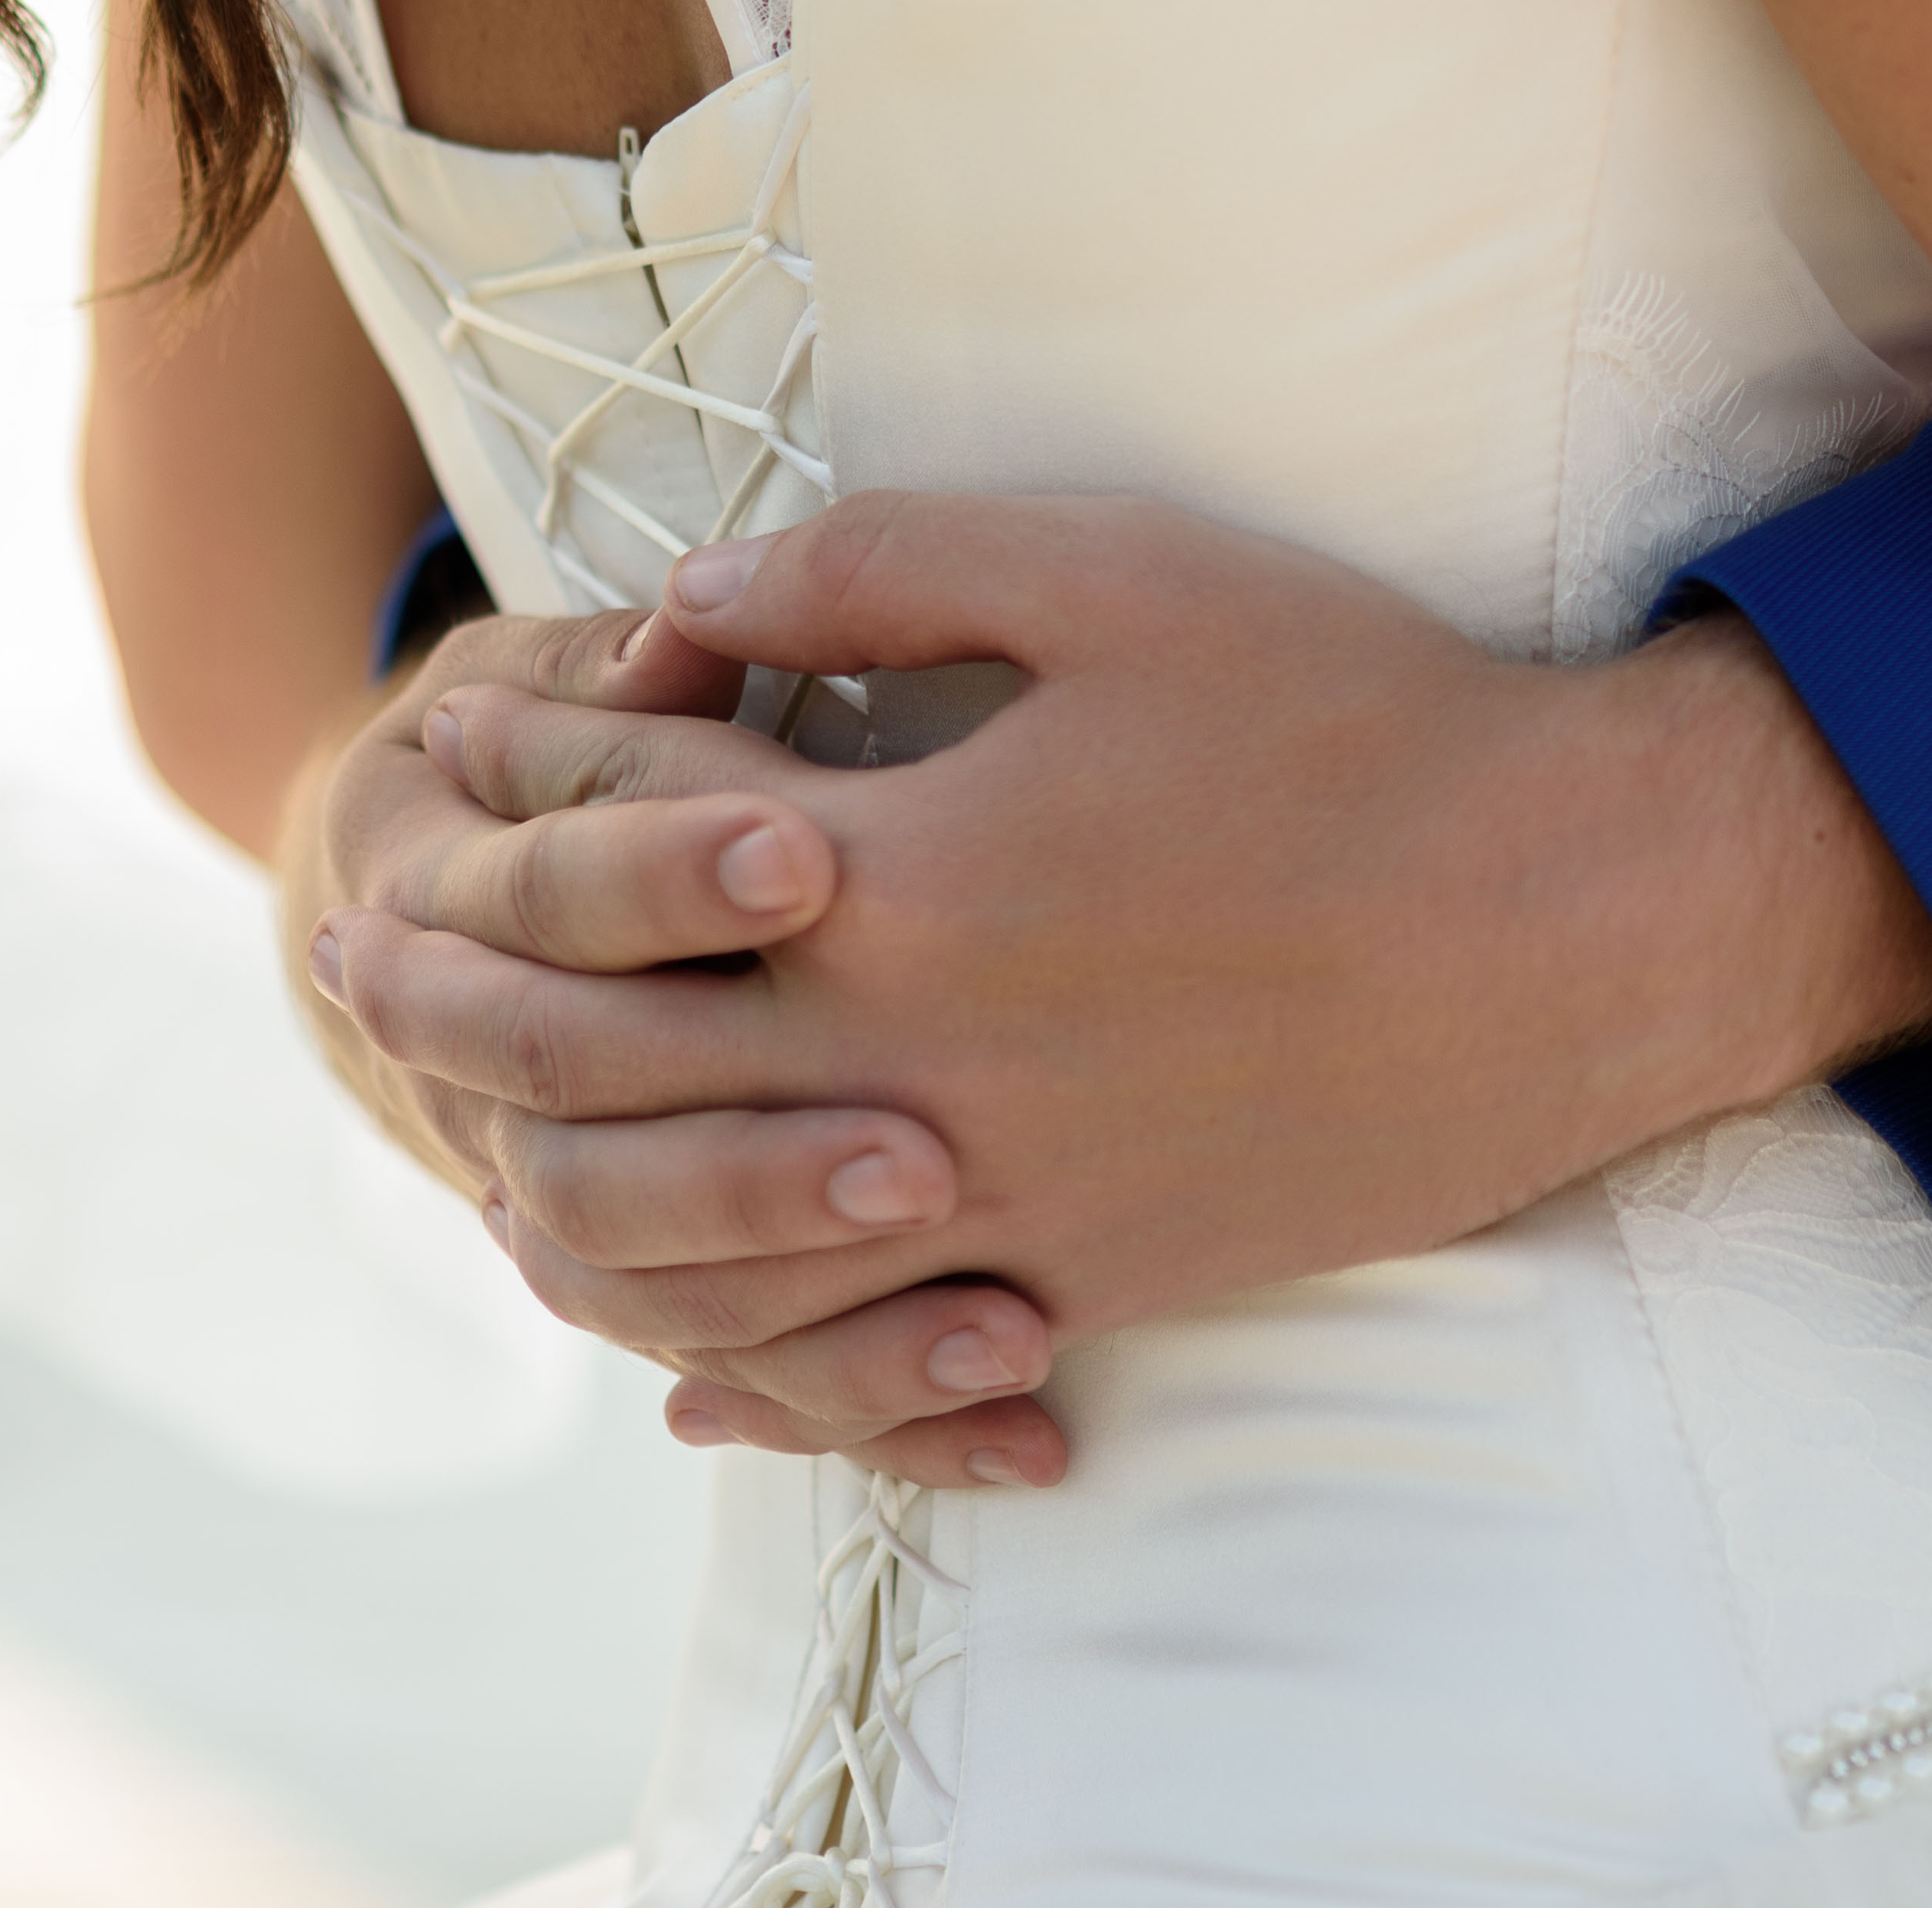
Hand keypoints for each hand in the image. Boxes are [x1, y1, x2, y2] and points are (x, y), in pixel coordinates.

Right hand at [285, 607, 1069, 1485]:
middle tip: (928, 1156)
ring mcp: (572, 1194)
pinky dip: (884, 1414)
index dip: (665, 866)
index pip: (545, 901)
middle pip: (598, 1159)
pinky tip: (1027, 1422)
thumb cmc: (535, 735)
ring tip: (1003, 1317)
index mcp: (444, 880)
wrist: (397, 894)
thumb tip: (694, 626)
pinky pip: (755, 1381)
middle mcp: (483, 1073)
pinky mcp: (671, 1277)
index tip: (815, 849)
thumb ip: (635, 660)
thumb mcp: (554, 670)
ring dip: (827, 1323)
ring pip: (667, 1304)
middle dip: (761, 1162)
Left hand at [315, 492, 1931, 1469]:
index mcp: (904, 876)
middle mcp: (916, 1065)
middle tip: (358, 963)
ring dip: (558, 1194)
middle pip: (606, 1066)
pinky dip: (742, 1365)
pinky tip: (679, 1357)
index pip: (628, 850)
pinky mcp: (1092, 1279)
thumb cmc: (1353, 715)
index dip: (520, 797)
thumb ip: (872, 566)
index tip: (448, 761)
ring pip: (699, 1249)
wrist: (1573, 923)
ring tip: (477, 1154)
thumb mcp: (1113, 572)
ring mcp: (1003, 1196)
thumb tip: (684, 604)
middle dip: (456, 1005)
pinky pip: (863, 1365)